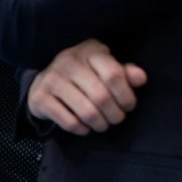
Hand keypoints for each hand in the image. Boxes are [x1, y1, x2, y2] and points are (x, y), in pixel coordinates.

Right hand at [27, 39, 147, 134]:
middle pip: (102, 97)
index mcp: (88, 52)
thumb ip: (124, 73)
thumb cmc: (83, 75)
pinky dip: (82, 129)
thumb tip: (141, 78)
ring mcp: (52, 79)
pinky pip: (70, 122)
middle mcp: (68, 61)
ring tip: (102, 124)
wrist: (43, 81)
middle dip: (115, 114)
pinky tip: (85, 126)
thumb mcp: (104, 68)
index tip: (128, 105)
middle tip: (116, 118)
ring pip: (87, 112)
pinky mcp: (40, 97)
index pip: (113, 74)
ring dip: (100, 124)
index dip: (126, 95)